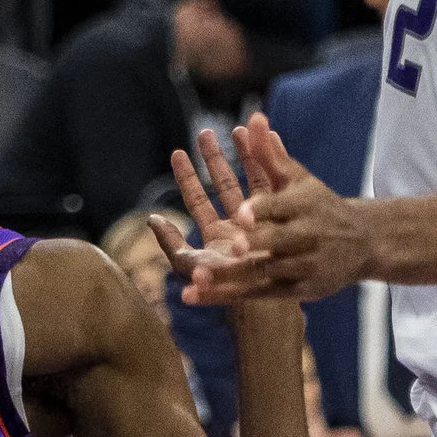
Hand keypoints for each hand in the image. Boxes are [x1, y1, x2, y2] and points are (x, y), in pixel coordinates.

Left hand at [150, 125, 275, 302]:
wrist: (272, 308)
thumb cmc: (226, 288)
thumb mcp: (193, 267)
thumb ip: (172, 244)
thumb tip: (152, 219)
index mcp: (216, 234)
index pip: (197, 198)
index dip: (187, 175)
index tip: (178, 152)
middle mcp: (237, 227)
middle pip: (224, 185)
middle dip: (214, 158)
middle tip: (205, 132)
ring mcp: (263, 223)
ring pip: (252, 182)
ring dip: (247, 155)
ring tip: (244, 128)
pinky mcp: (284, 222)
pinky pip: (275, 189)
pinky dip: (271, 165)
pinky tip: (272, 141)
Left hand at [176, 113, 367, 303]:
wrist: (363, 243)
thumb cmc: (321, 206)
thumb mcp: (298, 179)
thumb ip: (270, 154)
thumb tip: (253, 118)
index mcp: (305, 205)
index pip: (279, 208)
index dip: (259, 212)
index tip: (241, 215)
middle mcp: (307, 236)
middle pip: (277, 242)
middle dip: (256, 244)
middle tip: (233, 247)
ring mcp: (304, 266)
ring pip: (267, 272)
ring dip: (233, 277)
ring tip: (202, 275)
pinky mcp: (301, 290)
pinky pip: (260, 295)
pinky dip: (227, 296)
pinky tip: (196, 296)